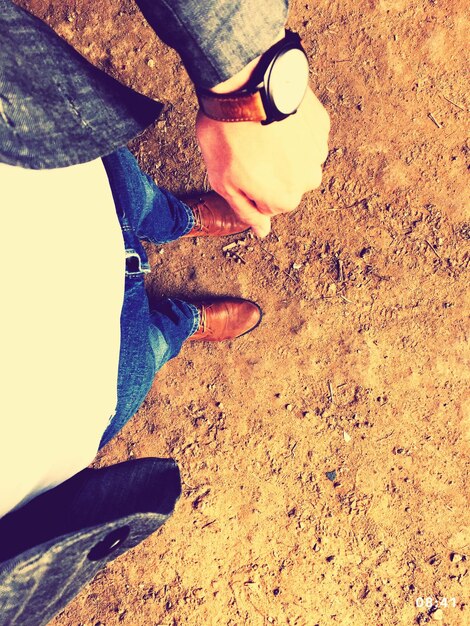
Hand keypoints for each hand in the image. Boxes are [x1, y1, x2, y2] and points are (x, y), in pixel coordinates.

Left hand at [196, 86, 329, 236]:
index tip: (239, 167)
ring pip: (298, 160)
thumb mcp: (224, 182)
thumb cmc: (228, 135)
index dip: (249, 186)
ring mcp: (318, 151)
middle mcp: (309, 180)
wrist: (245, 83)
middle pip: (286, 184)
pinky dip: (292, 131)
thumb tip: (262, 232)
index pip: (267, 205)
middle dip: (270, 171)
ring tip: (261, 131)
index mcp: (285, 200)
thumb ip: (245, 212)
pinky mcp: (321, 124)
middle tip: (249, 148)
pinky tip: (275, 118)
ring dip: (283, 151)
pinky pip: (306, 136)